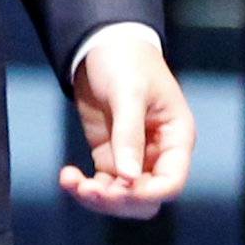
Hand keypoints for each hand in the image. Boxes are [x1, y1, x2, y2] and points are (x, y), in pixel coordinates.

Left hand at [59, 36, 194, 217]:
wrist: (102, 44)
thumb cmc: (126, 60)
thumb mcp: (129, 92)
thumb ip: (129, 134)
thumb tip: (128, 177)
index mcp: (176, 137)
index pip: (172, 182)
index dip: (148, 193)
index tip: (120, 189)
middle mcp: (159, 153)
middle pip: (146, 198)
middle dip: (118, 200)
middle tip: (90, 189)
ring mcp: (134, 157)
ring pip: (123, 198)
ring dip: (98, 198)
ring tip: (72, 183)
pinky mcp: (110, 155)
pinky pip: (103, 185)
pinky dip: (85, 188)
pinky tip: (68, 177)